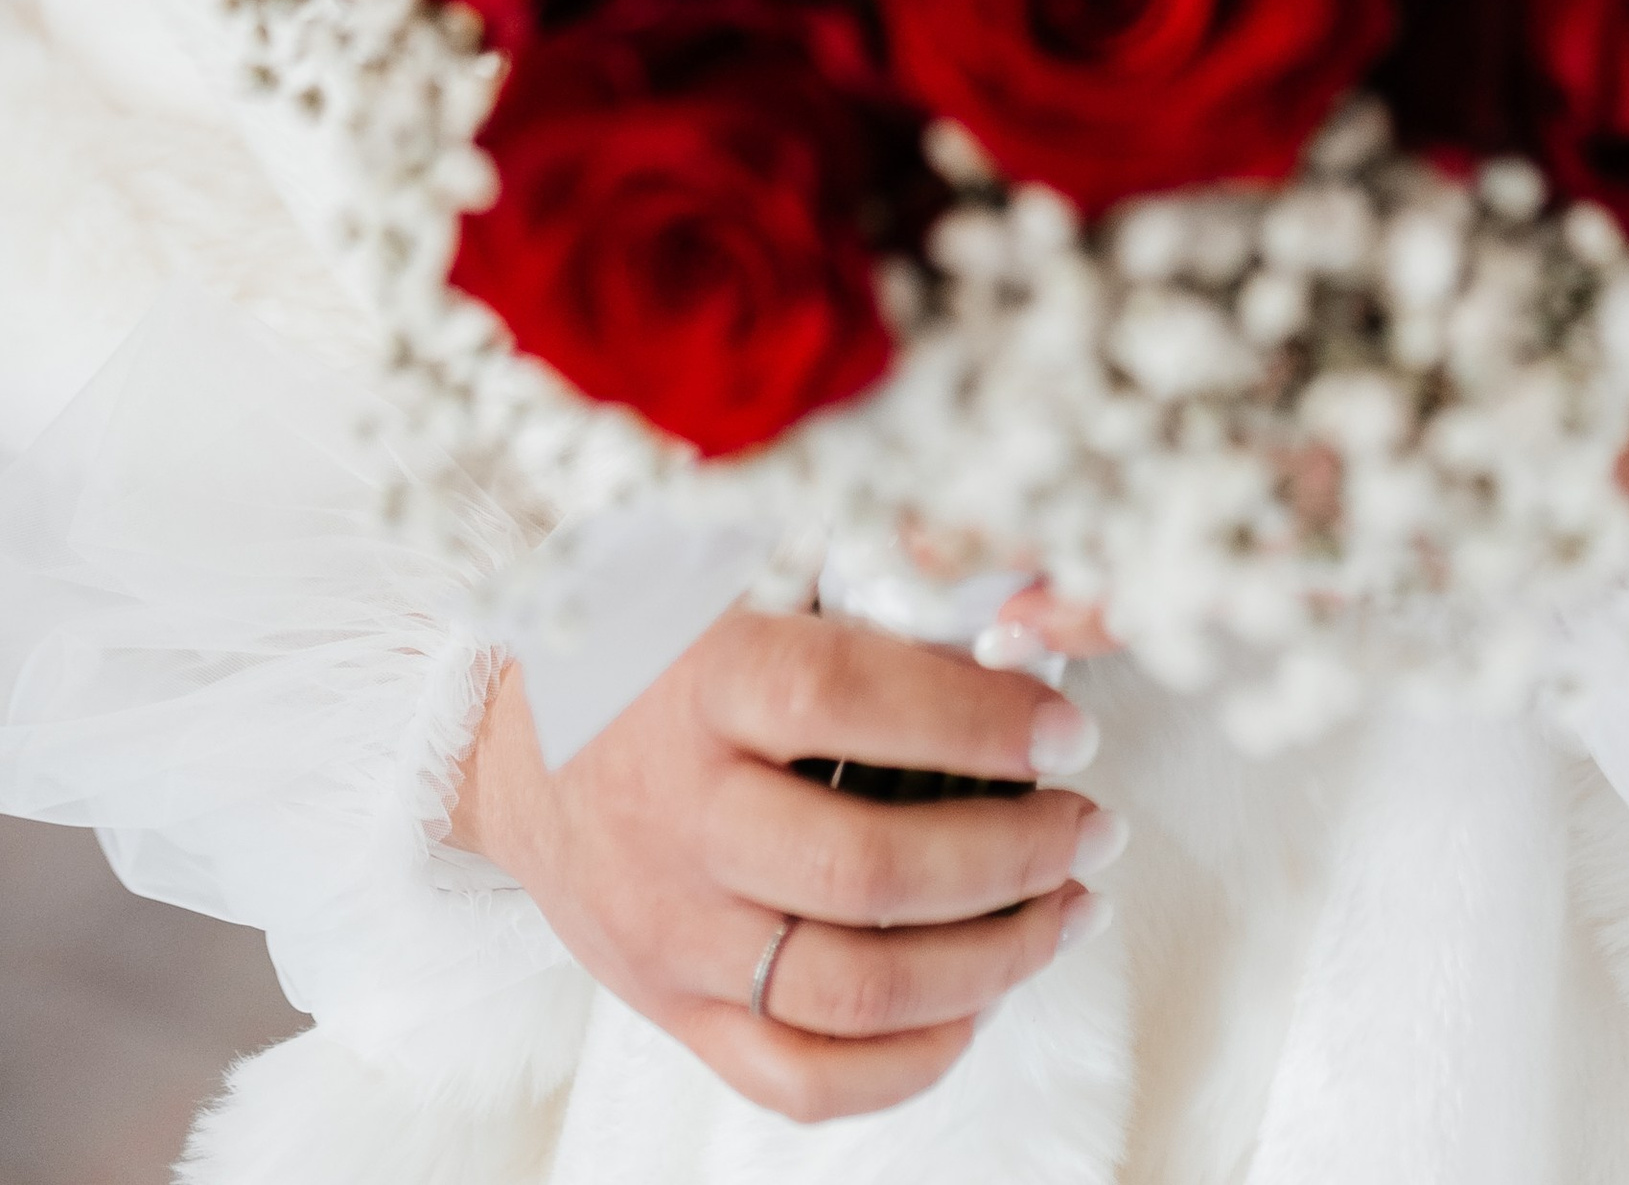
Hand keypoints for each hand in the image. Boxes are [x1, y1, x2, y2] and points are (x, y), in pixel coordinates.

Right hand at [450, 610, 1118, 1122]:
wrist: (511, 744)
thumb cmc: (652, 644)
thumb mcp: (735, 573)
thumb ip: (861, 588)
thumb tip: (1018, 615)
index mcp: (700, 683)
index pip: (849, 701)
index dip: (974, 718)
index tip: (1069, 724)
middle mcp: (681, 818)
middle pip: (868, 873)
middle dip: (1015, 858)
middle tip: (1091, 824)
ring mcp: (674, 932)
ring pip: (854, 993)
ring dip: (992, 961)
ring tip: (1068, 910)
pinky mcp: (673, 1011)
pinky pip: (802, 1081)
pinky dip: (910, 1061)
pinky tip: (978, 1002)